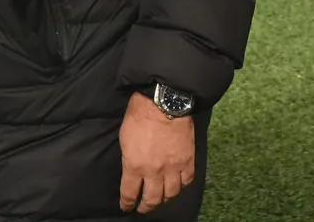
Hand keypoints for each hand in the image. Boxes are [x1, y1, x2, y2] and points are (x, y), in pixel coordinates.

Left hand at [119, 92, 195, 214]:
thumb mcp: (124, 139)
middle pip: (152, 198)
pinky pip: (186, 181)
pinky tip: (177, 185)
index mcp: (135, 165)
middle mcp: (155, 172)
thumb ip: (129, 158)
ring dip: (164, 199)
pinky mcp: (188, 161)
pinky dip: (181, 186)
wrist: (164, 104)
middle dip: (146, 207)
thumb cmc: (139, 117)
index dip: (127, 202)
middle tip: (142, 208)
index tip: (126, 206)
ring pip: (171, 193)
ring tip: (160, 199)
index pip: (130, 192)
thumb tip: (132, 169)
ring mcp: (174, 168)